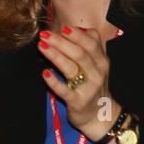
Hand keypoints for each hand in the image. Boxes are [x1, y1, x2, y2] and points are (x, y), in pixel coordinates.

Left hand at [38, 26, 117, 140]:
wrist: (100, 115)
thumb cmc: (93, 85)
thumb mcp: (98, 65)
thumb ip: (91, 46)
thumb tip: (79, 28)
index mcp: (102, 61)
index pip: (91, 44)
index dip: (77, 35)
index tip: (63, 28)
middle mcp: (97, 73)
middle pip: (79, 54)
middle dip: (61, 43)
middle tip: (45, 35)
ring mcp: (88, 88)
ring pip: (71, 69)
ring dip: (55, 56)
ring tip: (41, 47)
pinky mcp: (78, 102)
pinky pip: (65, 91)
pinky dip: (55, 82)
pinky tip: (45, 73)